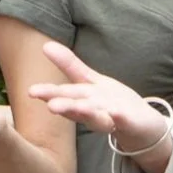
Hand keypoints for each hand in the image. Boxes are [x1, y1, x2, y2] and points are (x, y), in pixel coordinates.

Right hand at [32, 42, 167, 149]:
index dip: (49, 94)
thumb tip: (45, 44)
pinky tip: (116, 113)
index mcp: (82, 100)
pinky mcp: (130, 123)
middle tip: (51, 106)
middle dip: (65, 107)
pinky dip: (119, 117)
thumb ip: (69, 65)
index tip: (31, 92)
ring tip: (77, 107)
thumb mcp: (89, 81)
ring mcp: (112, 119)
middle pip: (77, 108)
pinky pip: (124, 121)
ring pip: (97, 117)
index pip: (64, 96)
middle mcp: (93, 112)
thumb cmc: (109, 102)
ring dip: (87, 113)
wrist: (141, 127)